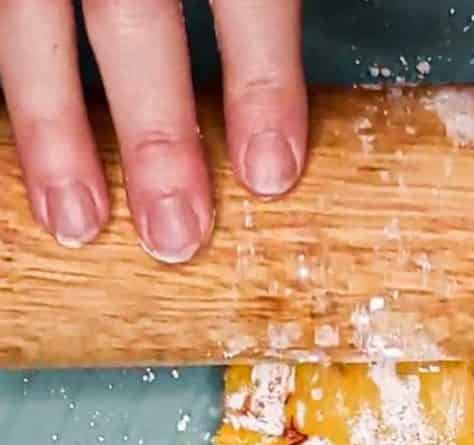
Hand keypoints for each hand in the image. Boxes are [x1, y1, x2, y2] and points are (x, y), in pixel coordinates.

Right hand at [0, 0, 306, 261]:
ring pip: (34, 22)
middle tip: (177, 231)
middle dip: (156, 135)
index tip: (270, 173)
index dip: (262, 82)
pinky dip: (15, 97)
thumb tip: (284, 130)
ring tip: (77, 220)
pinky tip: (25, 162)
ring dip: (56, 131)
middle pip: (132, 18)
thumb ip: (257, 14)